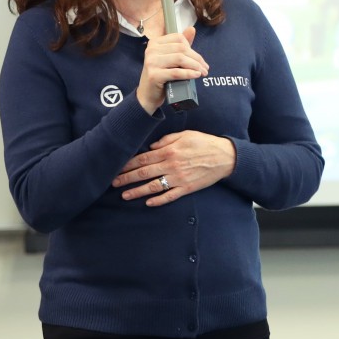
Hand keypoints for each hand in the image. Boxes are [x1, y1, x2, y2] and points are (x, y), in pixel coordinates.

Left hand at [113, 130, 236, 206]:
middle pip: (144, 173)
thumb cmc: (204, 143)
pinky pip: (170, 196)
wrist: (224, 156)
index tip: (117, 168)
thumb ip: (166, 140)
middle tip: (113, 183)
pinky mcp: (187, 188)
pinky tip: (148, 203)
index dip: (128, 164)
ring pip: (154, 186)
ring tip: (125, 195)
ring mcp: (179, 178)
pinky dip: (159, 200)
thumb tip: (150, 147)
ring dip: (138, 191)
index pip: (143, 158)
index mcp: (169, 151)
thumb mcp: (184, 135)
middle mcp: (171, 165)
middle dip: (127, 178)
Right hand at [136, 26, 207, 114]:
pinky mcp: (154, 75)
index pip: (179, 39)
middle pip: (181, 48)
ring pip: (180, 59)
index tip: (200, 60)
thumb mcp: (170, 59)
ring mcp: (151, 62)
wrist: (147, 95)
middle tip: (205, 68)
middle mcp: (151, 50)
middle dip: (196, 58)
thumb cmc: (160, 76)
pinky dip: (188, 73)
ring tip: (202, 73)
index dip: (192, 48)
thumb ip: (180, 45)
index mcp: (155, 43)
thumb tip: (192, 29)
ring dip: (195, 66)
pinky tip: (196, 75)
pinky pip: (176, 72)